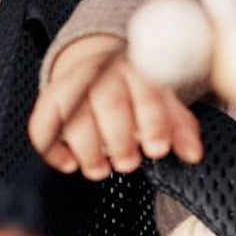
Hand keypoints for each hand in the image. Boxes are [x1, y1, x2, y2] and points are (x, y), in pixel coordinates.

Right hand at [28, 33, 202, 178]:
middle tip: (128, 163)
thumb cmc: (136, 90)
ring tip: (100, 170)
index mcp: (138, 70)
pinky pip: (42, 123)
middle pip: (109, 103)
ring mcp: (75, 84)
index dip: (152, 123)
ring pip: (75, 115)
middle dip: (119, 138)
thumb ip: (179, 127)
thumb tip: (193, 154)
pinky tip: (68, 164)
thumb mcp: (163, 101)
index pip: (146, 93)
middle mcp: (105, 74)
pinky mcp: (50, 98)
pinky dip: (51, 147)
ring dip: (87, 148)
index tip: (158, 149)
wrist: (98, 64)